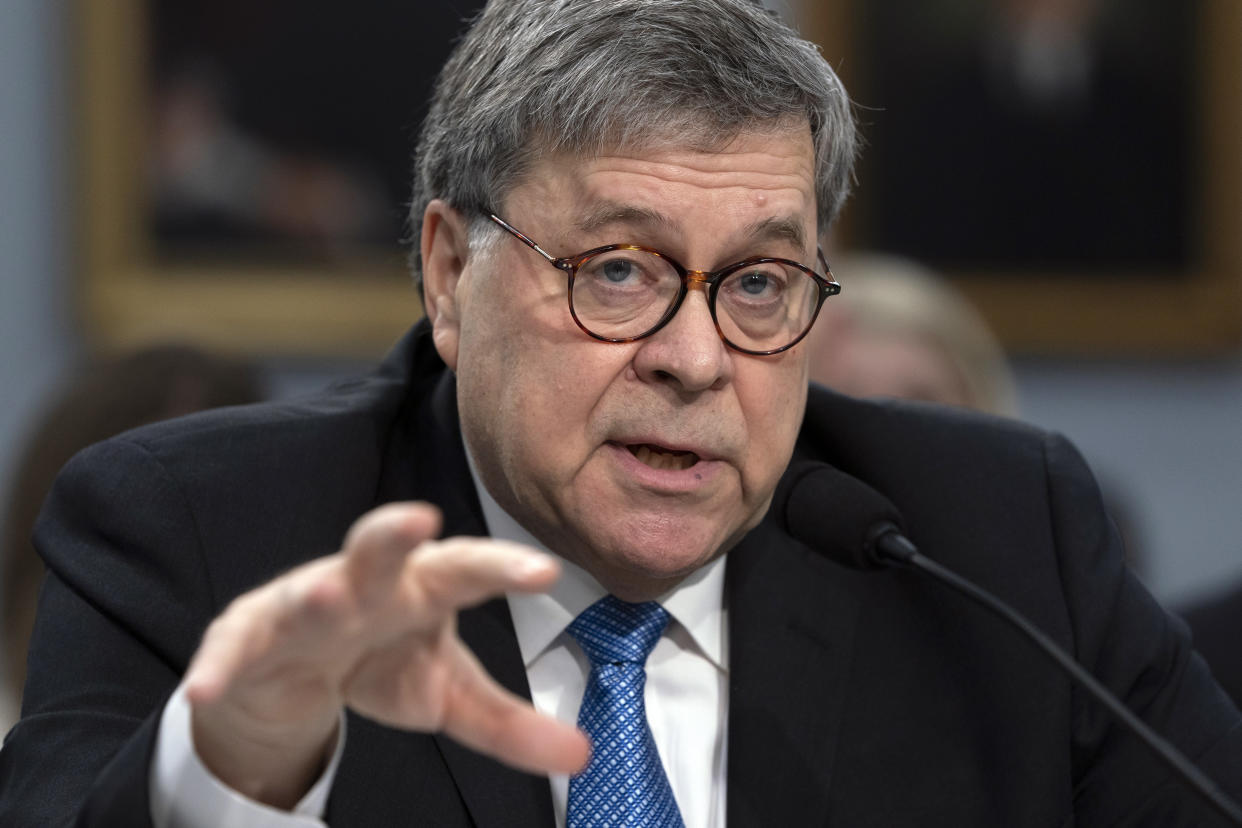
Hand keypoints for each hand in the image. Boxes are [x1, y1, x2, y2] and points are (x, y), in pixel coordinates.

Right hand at [183, 502, 589, 808]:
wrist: (296, 669)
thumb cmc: (383, 660)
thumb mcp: (448, 694)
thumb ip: (511, 724)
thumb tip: (584, 757)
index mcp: (422, 587)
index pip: (468, 569)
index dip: (504, 567)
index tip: (543, 570)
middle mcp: (365, 583)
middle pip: (380, 548)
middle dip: (396, 533)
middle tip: (420, 518)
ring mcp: (303, 603)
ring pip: (308, 589)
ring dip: (316, 592)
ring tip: (326, 593)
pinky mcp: (249, 633)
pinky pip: (233, 647)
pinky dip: (220, 667)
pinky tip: (207, 687)